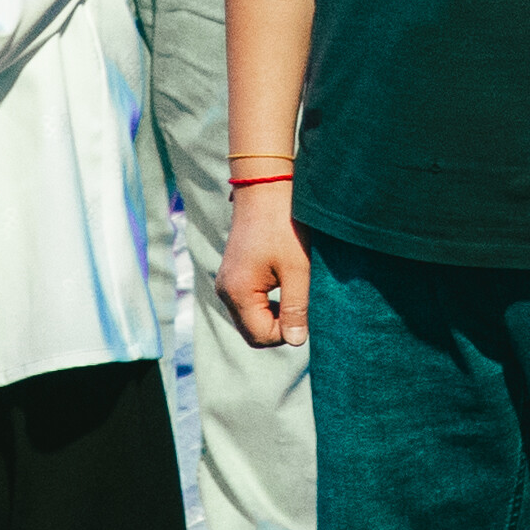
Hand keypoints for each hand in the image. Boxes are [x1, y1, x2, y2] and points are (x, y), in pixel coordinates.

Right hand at [218, 183, 309, 350]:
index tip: (304, 310)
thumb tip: (295, 341)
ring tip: (293, 288)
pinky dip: (266, 302)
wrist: (266, 187)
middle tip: (300, 302)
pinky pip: (248, 303)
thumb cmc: (284, 226)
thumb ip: (295, 308)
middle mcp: (225, 291)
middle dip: (278, 326)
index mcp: (238, 293)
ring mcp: (226, 282)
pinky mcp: (232, 274)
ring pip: (251, 318)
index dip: (286, 332)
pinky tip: (283, 282)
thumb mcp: (297, 270)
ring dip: (274, 313)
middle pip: (253, 331)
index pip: (261, 337)